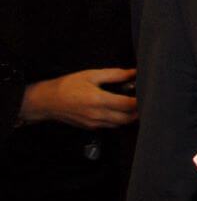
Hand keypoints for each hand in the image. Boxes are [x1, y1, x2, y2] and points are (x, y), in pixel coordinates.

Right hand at [19, 69, 137, 128]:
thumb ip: (115, 74)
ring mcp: (94, 123)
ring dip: (130, 116)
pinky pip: (110, 125)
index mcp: (99, 100)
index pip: (128, 105)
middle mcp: (98, 115)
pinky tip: (119, 110)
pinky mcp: (91, 127)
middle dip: (139, 111)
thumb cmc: (67, 86)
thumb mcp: (91, 75)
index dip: (140, 101)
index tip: (146, 94)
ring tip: (133, 104)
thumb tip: (133, 72)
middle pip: (128, 118)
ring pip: (120, 124)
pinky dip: (118, 119)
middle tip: (144, 100)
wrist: (46, 101)